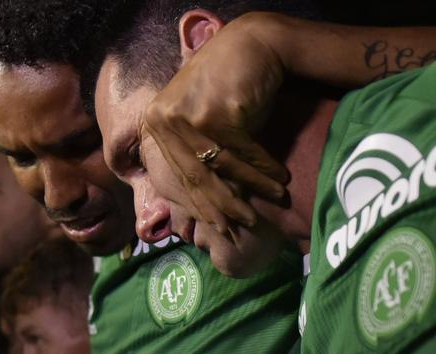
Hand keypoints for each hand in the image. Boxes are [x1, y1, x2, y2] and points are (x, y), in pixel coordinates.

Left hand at [143, 13, 288, 230]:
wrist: (251, 45)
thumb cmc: (225, 88)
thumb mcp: (198, 120)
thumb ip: (193, 152)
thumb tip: (202, 203)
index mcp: (155, 126)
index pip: (180, 175)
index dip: (202, 204)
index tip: (220, 227)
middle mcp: (164, 121)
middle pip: (196, 176)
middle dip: (224, 205)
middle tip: (245, 224)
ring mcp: (186, 116)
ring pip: (222, 166)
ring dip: (252, 187)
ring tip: (276, 198)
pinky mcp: (214, 113)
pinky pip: (243, 152)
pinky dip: (264, 167)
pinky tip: (281, 178)